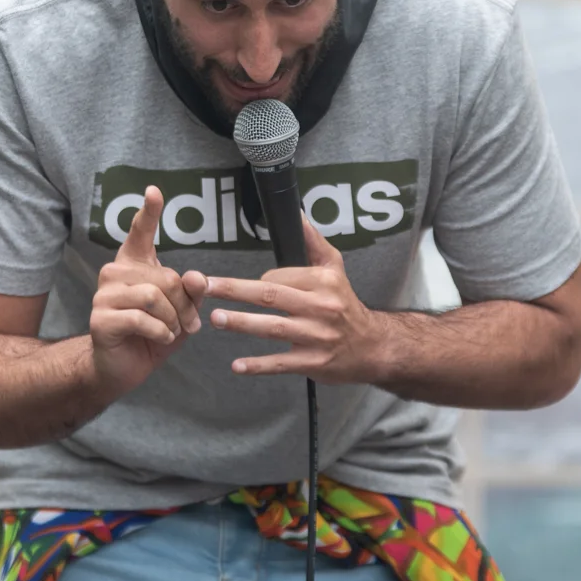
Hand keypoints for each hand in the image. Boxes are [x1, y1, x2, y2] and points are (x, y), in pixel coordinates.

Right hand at [89, 186, 207, 395]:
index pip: (140, 232)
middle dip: (185, 306)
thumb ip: (191, 292)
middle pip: (166, 278)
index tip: (154, 191)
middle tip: (188, 325)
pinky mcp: (100, 318)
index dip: (149, 211)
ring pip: (154, 297)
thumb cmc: (153, 334)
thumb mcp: (180, 312)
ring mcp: (104, 294)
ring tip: (172, 331)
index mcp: (133, 264)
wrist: (122, 368)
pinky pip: (143, 319)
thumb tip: (196, 276)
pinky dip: (161, 332)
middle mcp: (115, 272)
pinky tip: (160, 339)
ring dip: (173, 320)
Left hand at [203, 213, 388, 381]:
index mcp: (323, 282)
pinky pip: (281, 363)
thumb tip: (296, 214)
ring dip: (242, 323)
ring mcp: (317, 337)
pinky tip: (237, 365)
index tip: (244, 286)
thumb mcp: (335, 268)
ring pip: (274, 328)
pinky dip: (259, 365)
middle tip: (208, 286)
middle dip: (236, 290)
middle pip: (272, 296)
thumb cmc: (346, 304)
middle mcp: (321, 307)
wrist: (373, 347)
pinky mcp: (313, 362)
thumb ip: (313, 242)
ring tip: (216, 318)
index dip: (259, 279)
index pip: (280, 277)